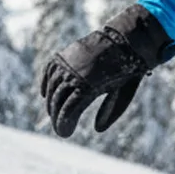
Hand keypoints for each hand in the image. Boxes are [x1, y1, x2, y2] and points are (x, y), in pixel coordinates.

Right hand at [41, 4, 174, 137]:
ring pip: (52, 87)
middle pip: (58, 101)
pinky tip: (46, 94)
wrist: (126, 40)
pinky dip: (46, 83)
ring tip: (53, 113)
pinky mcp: (65, 55)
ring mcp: (68, 63)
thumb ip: (110, 112)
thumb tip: (97, 129)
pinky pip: (50, 71)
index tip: (64, 134)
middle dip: (56, 116)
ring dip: (51, 102)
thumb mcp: (122, 94)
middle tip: (60, 127)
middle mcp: (75, 75)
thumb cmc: (128, 70)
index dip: (64, 124)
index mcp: (90, 87)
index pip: (68, 111)